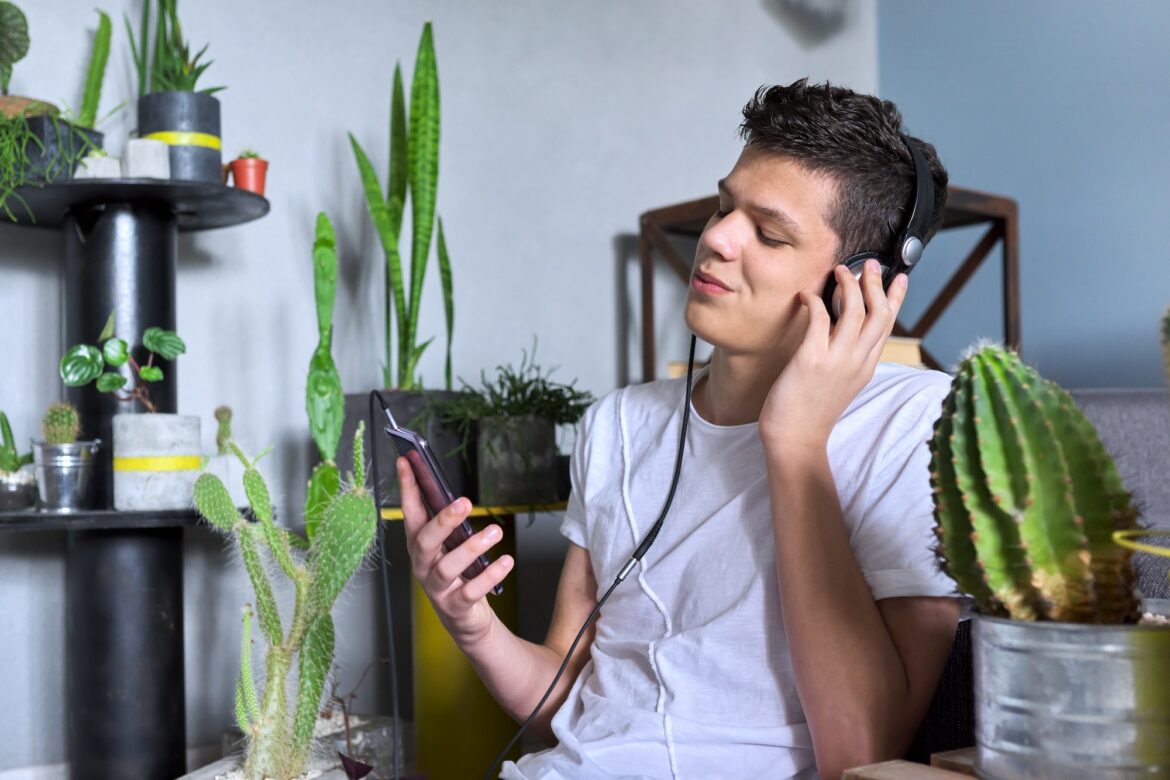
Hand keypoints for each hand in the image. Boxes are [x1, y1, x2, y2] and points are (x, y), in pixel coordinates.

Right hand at [397, 456, 513, 645]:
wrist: (465, 619)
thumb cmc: (458, 573)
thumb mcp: (450, 546)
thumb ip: (449, 523)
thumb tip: (453, 493)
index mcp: (420, 545)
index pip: (410, 512)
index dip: (407, 488)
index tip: (407, 461)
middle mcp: (423, 565)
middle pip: (425, 541)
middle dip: (443, 521)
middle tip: (464, 502)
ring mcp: (436, 587)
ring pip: (448, 566)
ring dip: (472, 547)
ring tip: (494, 532)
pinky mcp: (455, 606)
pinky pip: (471, 590)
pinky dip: (489, 575)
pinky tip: (506, 561)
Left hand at [759, 259, 907, 447]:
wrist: (795, 439)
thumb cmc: (810, 413)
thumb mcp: (841, 384)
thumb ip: (848, 359)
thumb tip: (843, 333)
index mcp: (866, 367)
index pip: (888, 326)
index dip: (896, 299)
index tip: (900, 278)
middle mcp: (857, 361)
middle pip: (879, 313)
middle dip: (877, 284)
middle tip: (869, 265)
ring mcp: (836, 360)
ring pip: (855, 311)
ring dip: (849, 285)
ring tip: (839, 271)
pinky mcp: (812, 359)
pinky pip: (819, 319)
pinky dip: (815, 301)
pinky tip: (806, 295)